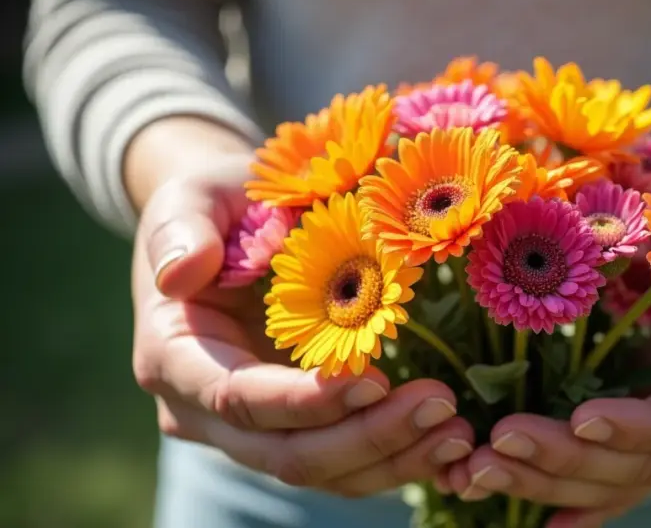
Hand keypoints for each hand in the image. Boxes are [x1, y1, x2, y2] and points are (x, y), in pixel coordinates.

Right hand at [131, 162, 473, 497]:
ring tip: (457, 431)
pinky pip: (345, 464)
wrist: (231, 226)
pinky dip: (396, 455)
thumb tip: (180, 272)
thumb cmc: (219, 203)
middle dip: (367, 437)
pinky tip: (446, 439)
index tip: (374, 382)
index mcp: (174, 357)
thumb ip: (182, 229)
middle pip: (286, 452)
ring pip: (323, 472)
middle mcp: (204, 410)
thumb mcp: (193, 197)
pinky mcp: (295, 429)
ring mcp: (252, 429)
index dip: (305, 401)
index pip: (237, 399)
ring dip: (393, 457)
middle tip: (440, 406)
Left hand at [440, 298, 650, 526]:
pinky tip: (504, 507)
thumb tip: (636, 248)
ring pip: (610, 481)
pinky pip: (596, 482)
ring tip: (478, 469)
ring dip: (543, 479)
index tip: (584, 419)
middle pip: (643, 465)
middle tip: (502, 441)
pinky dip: (556, 497)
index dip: (642, 427)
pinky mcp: (630, 442)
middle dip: (570, 458)